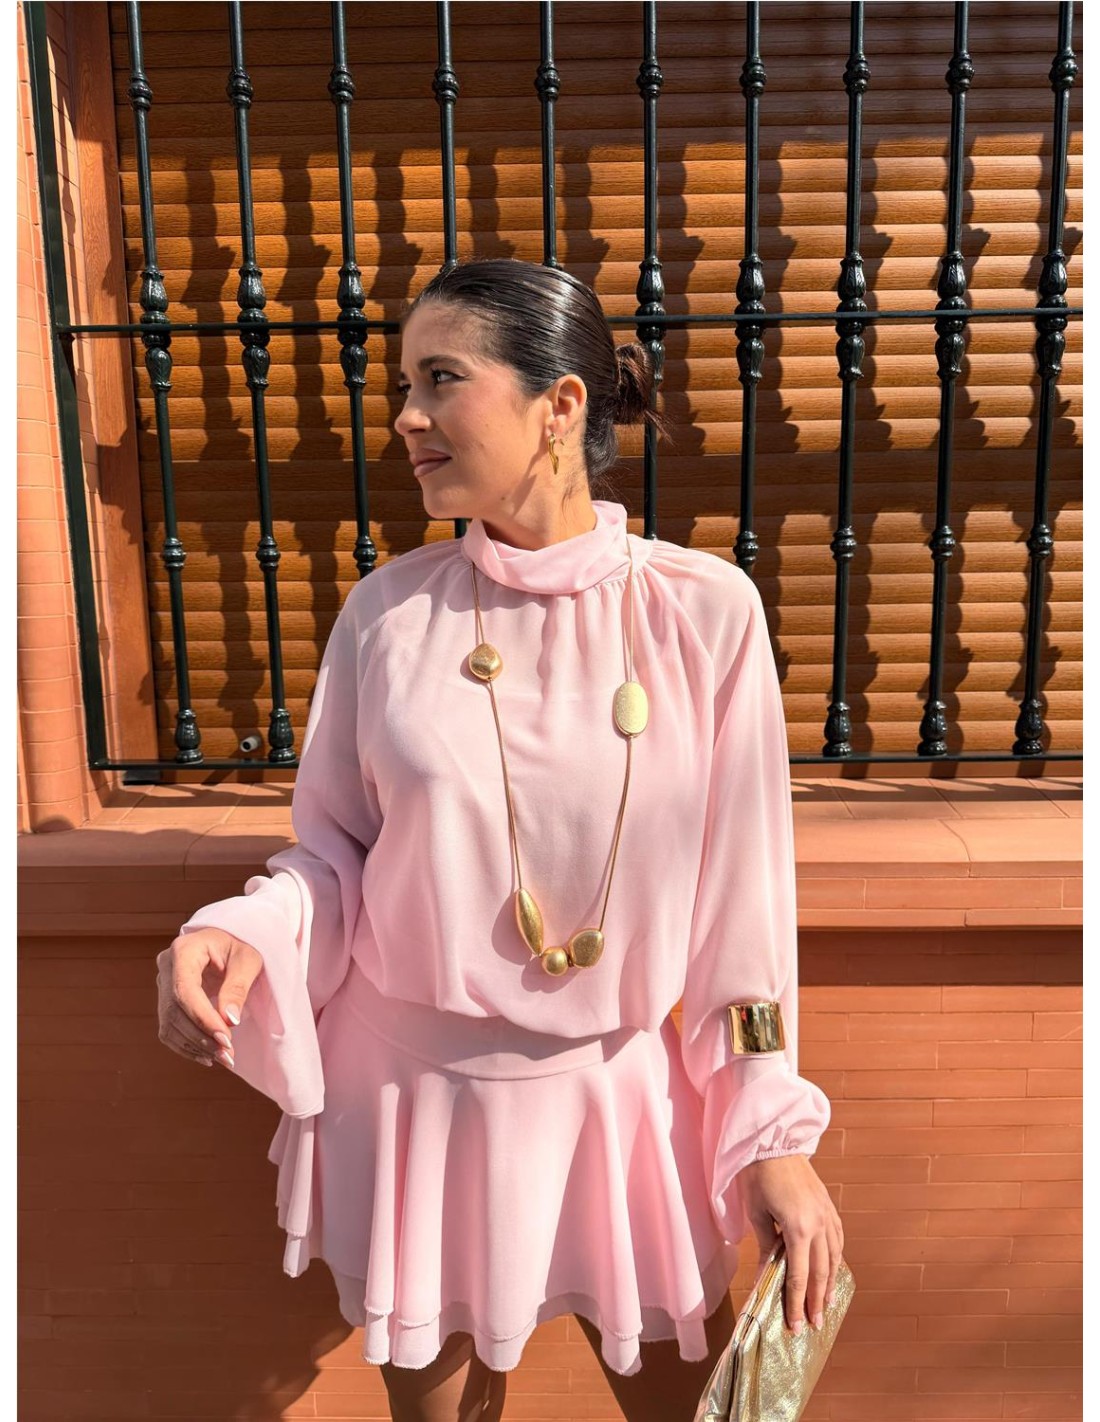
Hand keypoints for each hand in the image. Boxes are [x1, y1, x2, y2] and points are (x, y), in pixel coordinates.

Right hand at [156, 928, 263, 1070]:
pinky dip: (187, 1046)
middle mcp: (167, 966)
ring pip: (169, 1023)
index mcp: (184, 950)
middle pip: (174, 1010)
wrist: (232, 943)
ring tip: (224, 1058)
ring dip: (195, 1046)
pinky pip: (169, 1029)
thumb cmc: (243, 945)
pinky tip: (208, 1056)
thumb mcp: (248, 960)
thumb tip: (229, 1021)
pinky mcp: (166, 1000)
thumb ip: (238, 987)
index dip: (203, 1017)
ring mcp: (163, 983)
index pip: (185, 990)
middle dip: (201, 1036)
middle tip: (229, 1055)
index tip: (226, 1038)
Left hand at [736, 1153, 844, 1335]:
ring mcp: (827, 1215)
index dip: (796, 1304)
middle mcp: (819, 1225)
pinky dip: (837, 1258)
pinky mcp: (829, 1206)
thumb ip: (764, 1247)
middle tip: (815, 1325)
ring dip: (830, 1284)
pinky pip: (838, 1239)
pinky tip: (834, 1269)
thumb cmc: (759, 1175)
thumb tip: (763, 1277)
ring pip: (834, 1258)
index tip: (796, 1326)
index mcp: (798, 1228)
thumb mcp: (756, 1213)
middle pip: (820, 1273)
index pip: (798, 1276)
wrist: (774, 1141)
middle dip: (816, 1301)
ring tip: (826, 1305)